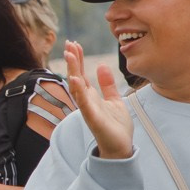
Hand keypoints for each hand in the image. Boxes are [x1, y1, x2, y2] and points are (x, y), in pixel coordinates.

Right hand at [64, 42, 132, 159]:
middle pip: (76, 77)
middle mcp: (87, 101)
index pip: (82, 73)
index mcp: (91, 96)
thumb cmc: (116, 125)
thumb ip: (107, 84)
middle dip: (72, 60)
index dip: (78, 59)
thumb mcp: (114, 99)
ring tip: (69, 55)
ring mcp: (88, 109)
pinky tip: (76, 80)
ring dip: (72, 71)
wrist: (121, 146)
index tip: (74, 44)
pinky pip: (85, 104)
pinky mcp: (94, 119)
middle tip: (68, 43)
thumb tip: (101, 66)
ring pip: (77, 87)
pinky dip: (80, 92)